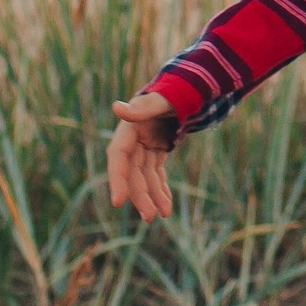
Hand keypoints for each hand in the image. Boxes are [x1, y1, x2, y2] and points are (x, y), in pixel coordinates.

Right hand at [107, 92, 178, 220]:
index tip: (118, 202)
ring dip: (152, 196)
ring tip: (162, 215)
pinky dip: (161, 188)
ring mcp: (144, 146)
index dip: (117, 179)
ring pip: (145, 176)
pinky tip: (166, 205)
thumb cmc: (175, 91)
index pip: (118, 157)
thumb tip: (117, 107)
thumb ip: (144, 106)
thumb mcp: (162, 99)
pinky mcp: (156, 149)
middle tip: (150, 217)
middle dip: (140, 195)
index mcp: (129, 128)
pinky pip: (156, 173)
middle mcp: (133, 139)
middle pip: (132, 172)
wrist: (189, 88)